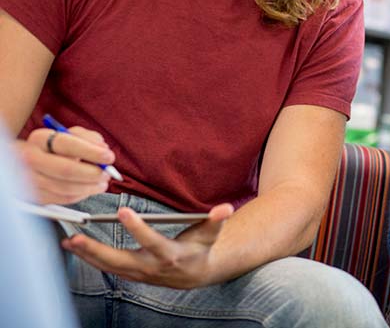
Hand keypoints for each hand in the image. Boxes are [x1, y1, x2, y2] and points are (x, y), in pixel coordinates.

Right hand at [16, 126, 115, 203]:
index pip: (67, 144)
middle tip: (107, 174)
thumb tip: (103, 149)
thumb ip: (89, 138)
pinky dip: (80, 195)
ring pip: (64, 188)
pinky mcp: (34, 196)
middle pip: (65, 170)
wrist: (33, 160)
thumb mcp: (72, 134)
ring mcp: (30, 179)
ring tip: (102, 183)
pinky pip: (62, 199)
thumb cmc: (57, 146)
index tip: (109, 157)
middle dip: (92, 173)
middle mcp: (30, 159)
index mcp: (40, 138)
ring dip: (89, 187)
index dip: (91, 152)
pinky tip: (89, 189)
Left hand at [62, 203, 234, 288]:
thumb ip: (216, 220)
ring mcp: (139, 273)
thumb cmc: (202, 248)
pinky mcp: (132, 274)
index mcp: (171, 255)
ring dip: (88, 255)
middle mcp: (151, 267)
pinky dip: (91, 258)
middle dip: (97, 250)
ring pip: (109, 266)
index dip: (138, 228)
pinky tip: (77, 248)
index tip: (123, 211)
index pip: (151, 242)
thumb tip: (225, 208)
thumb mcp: (211, 233)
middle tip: (78, 238)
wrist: (197, 274)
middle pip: (120, 260)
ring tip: (70, 242)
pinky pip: (108, 267)